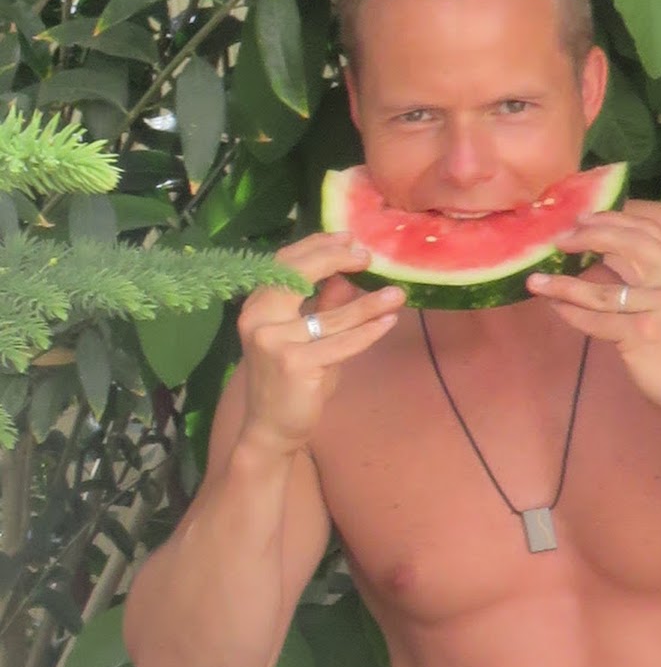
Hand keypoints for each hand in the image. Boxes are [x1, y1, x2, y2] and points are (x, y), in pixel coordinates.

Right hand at [236, 232, 404, 455]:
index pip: (285, 263)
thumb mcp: (308, 335)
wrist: (271, 429)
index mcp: (257, 306)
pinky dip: (368, 332)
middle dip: (336, 259)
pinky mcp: (294, 364)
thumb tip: (346, 273)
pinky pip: (341, 343)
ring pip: (331, 315)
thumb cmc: (291, 379)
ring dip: (369, 303)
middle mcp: (258, 319)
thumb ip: (323, 304)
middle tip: (368, 256)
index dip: (318, 246)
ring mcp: (273, 341)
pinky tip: (389, 322)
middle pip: (299, 275)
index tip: (349, 238)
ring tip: (397, 294)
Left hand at [526, 212, 660, 426]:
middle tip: (558, 240)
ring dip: (562, 284)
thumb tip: (599, 243)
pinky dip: (570, 312)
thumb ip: (650, 269)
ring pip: (601, 290)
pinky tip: (553, 306)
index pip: (645, 230)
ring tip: (536, 280)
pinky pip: (596, 320)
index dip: (610, 219)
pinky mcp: (642, 335)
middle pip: (625, 246)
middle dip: (586, 237)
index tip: (581, 218)